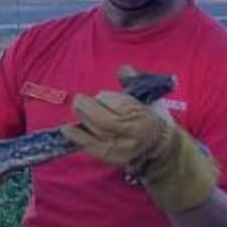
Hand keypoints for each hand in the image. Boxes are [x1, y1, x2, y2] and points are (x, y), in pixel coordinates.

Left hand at [60, 65, 219, 212]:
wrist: (159, 147)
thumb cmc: (151, 117)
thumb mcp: (148, 97)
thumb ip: (134, 81)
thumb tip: (123, 69)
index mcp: (143, 115)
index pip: (120, 104)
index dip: (106, 98)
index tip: (101, 95)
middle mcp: (133, 132)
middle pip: (105, 119)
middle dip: (88, 107)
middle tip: (79, 99)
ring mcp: (121, 147)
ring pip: (97, 132)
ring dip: (82, 119)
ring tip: (76, 109)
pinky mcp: (111, 157)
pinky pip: (91, 147)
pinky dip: (77, 136)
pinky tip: (67, 129)